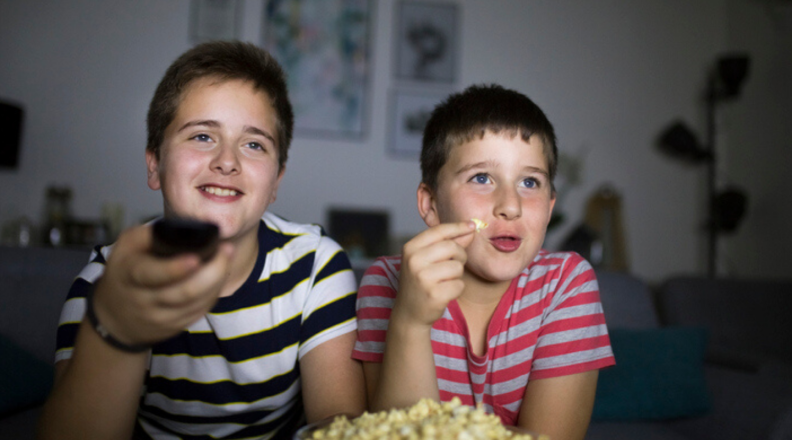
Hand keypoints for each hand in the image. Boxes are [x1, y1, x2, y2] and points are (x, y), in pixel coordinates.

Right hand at [90, 224, 232, 346]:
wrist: (114, 318)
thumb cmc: (124, 273)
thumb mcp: (126, 246)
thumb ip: (149, 235)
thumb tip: (181, 229)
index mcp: (130, 275)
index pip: (153, 275)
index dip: (176, 268)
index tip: (196, 257)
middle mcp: (145, 300)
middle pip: (185, 292)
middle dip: (213, 270)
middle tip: (227, 250)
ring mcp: (161, 318)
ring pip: (198, 302)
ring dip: (218, 280)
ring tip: (226, 258)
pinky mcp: (175, 327)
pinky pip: (201, 311)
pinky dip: (214, 293)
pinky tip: (218, 277)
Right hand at [393, 221, 475, 327]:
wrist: (409, 312)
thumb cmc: (420, 281)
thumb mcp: (427, 259)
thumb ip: (447, 242)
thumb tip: (469, 228)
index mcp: (410, 248)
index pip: (439, 231)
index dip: (458, 227)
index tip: (471, 225)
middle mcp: (414, 261)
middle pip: (452, 247)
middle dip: (460, 255)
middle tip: (454, 265)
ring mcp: (423, 278)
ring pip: (457, 267)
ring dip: (457, 275)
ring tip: (444, 281)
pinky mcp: (434, 294)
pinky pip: (459, 285)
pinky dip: (456, 289)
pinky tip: (444, 293)